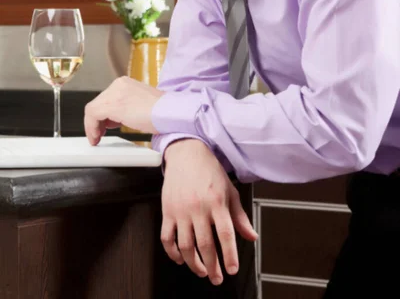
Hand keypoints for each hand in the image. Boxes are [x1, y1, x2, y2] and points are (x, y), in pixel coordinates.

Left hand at [84, 76, 163, 143]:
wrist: (169, 112)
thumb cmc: (161, 112)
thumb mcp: (139, 105)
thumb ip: (125, 107)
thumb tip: (114, 118)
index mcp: (125, 83)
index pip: (105, 98)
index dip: (101, 115)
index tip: (102, 125)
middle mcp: (118, 84)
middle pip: (98, 103)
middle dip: (96, 121)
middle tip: (99, 133)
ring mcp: (115, 93)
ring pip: (92, 109)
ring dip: (93, 125)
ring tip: (97, 136)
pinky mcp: (113, 104)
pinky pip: (93, 115)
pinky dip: (91, 127)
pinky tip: (97, 136)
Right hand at [161, 139, 257, 284]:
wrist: (187, 153)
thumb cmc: (210, 171)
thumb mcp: (230, 190)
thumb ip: (240, 216)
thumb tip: (251, 237)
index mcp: (217, 202)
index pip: (225, 234)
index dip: (229, 255)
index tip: (232, 270)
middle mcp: (198, 207)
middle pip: (205, 244)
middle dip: (212, 266)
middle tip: (216, 278)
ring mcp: (181, 210)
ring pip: (185, 245)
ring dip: (194, 263)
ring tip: (202, 271)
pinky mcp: (167, 211)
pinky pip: (167, 238)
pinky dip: (172, 253)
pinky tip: (181, 259)